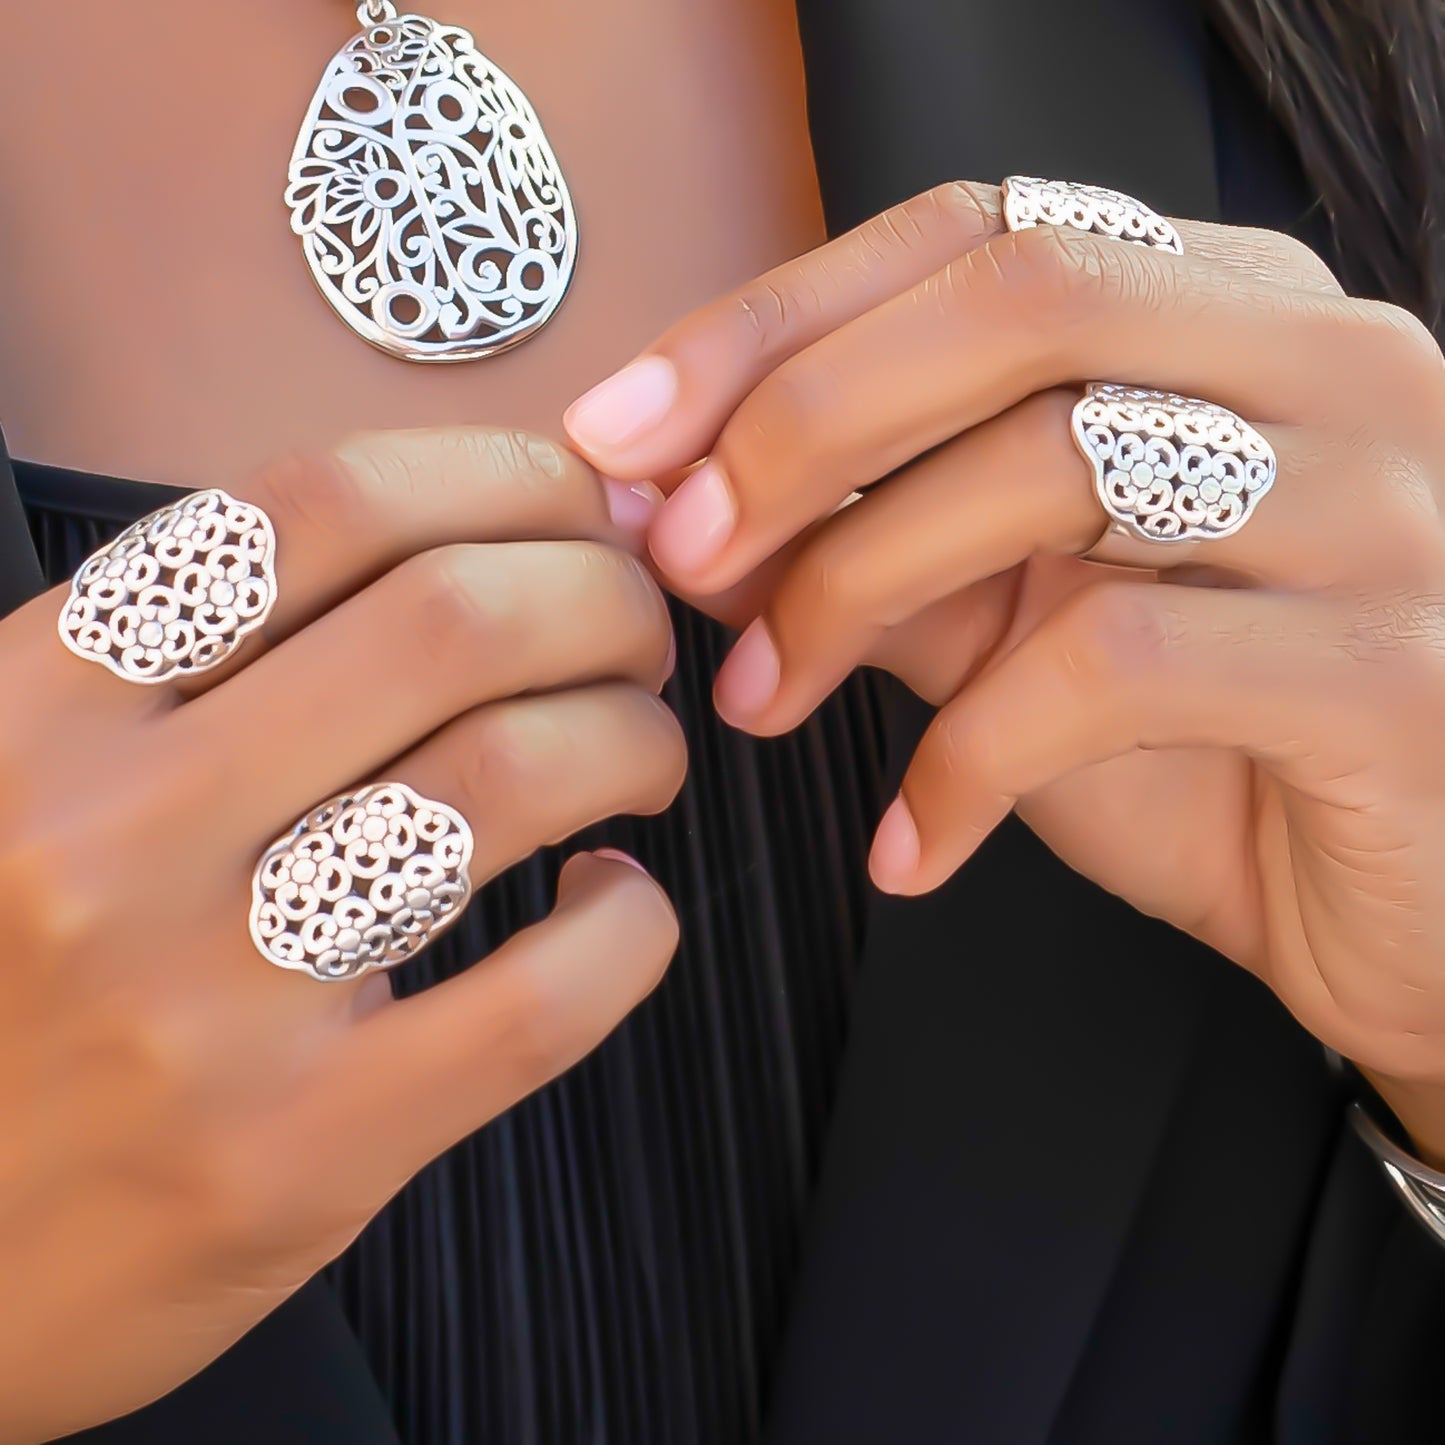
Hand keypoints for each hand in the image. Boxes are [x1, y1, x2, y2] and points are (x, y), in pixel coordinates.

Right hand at [0, 429, 682, 1441]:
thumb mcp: (21, 775)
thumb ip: (190, 663)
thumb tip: (447, 549)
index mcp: (40, 702)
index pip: (321, 506)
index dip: (501, 479)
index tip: (574, 511)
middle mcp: (111, 827)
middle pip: (452, 620)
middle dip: (602, 597)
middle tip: (636, 634)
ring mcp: (205, 998)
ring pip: (510, 778)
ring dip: (632, 738)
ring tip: (641, 754)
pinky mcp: (299, 1149)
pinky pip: (540, 998)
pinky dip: (630, 928)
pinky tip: (615, 905)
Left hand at [563, 181, 1444, 1161]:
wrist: (1407, 915)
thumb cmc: (1212, 756)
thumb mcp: (1022, 629)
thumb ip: (885, 549)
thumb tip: (694, 514)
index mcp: (1227, 313)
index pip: (975, 236)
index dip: (775, 322)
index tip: (625, 432)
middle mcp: (1322, 363)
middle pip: (1020, 302)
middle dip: (801, 421)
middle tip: (677, 551)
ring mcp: (1380, 502)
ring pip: (1063, 462)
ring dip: (859, 582)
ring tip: (764, 701)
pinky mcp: (1396, 666)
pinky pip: (1122, 668)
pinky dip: (970, 758)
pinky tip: (910, 842)